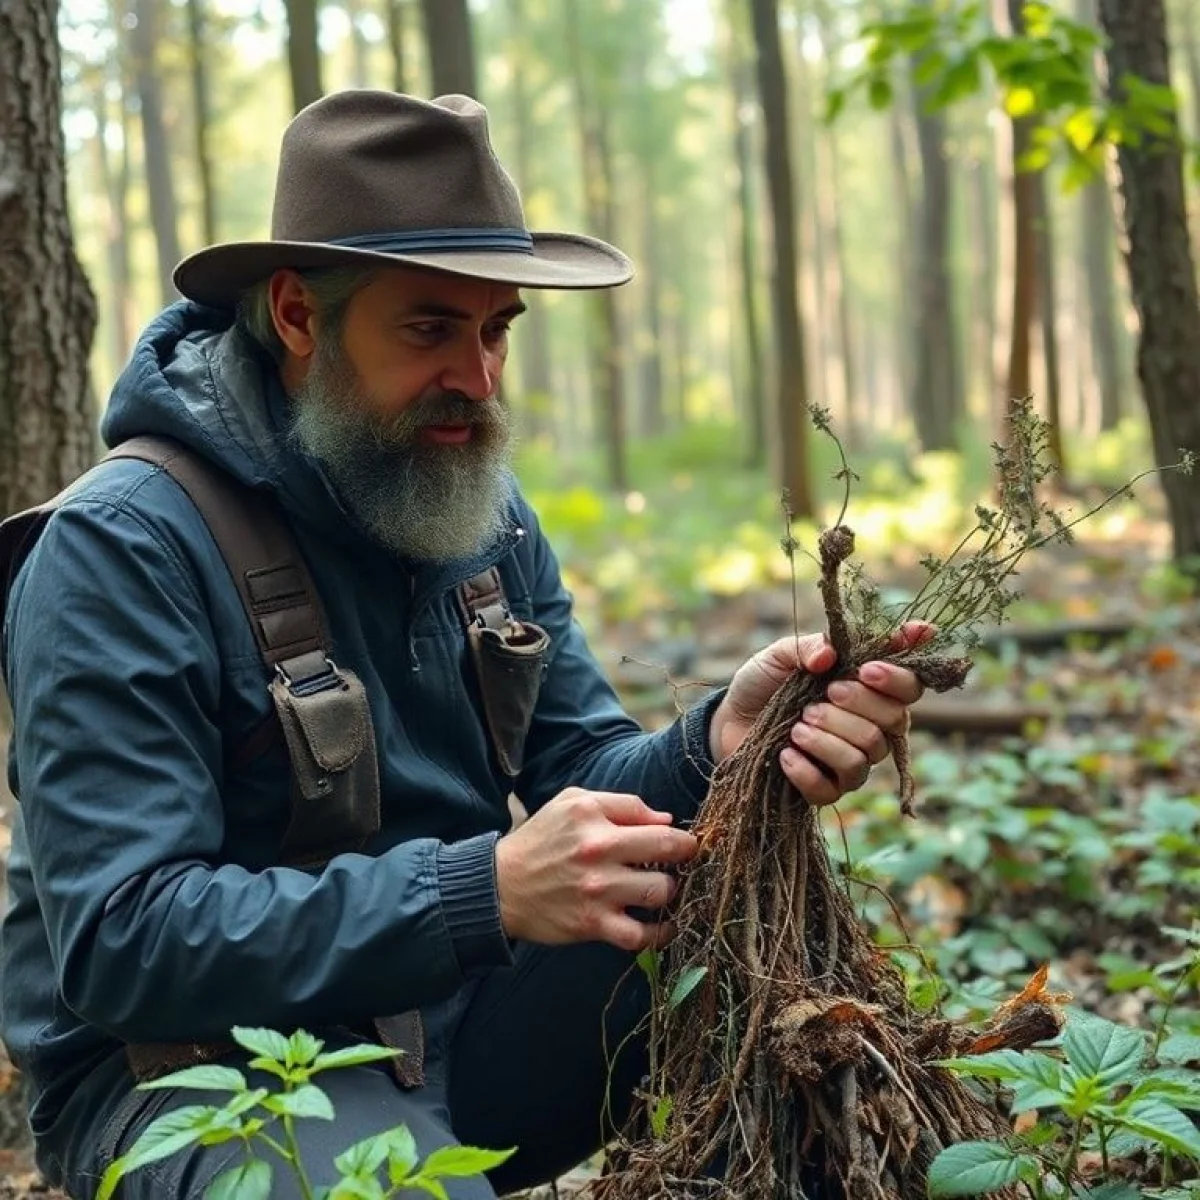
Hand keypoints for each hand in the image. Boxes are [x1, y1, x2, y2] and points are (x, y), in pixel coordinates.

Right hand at [494, 787, 697, 951]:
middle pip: (668, 848)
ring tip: (664, 890)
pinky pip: (641, 935)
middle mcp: (597, 848)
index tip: (686, 842)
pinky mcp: (593, 923)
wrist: (500, 886)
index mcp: (592, 815)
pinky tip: (665, 927)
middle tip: (689, 861)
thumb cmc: (540, 841)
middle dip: (687, 855)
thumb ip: (620, 804)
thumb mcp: (571, 803)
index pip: (655, 818)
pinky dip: (660, 934)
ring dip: (671, 891)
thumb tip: (665, 818)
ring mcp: (597, 889)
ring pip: (661, 891)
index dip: (678, 832)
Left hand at [708, 623, 932, 804]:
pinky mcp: (827, 789)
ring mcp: (852, 761)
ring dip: (828, 737)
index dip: (898, 678)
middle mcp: (871, 727)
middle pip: (894, 721)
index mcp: (869, 689)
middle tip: (824, 695)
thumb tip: (829, 655)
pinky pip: (831, 787)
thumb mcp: (779, 655)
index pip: (910, 687)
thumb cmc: (764, 685)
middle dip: (857, 704)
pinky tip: (785, 754)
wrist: (730, 723)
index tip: (867, 669)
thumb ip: (807, 647)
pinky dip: (805, 768)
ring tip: (797, 726)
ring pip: (865, 754)